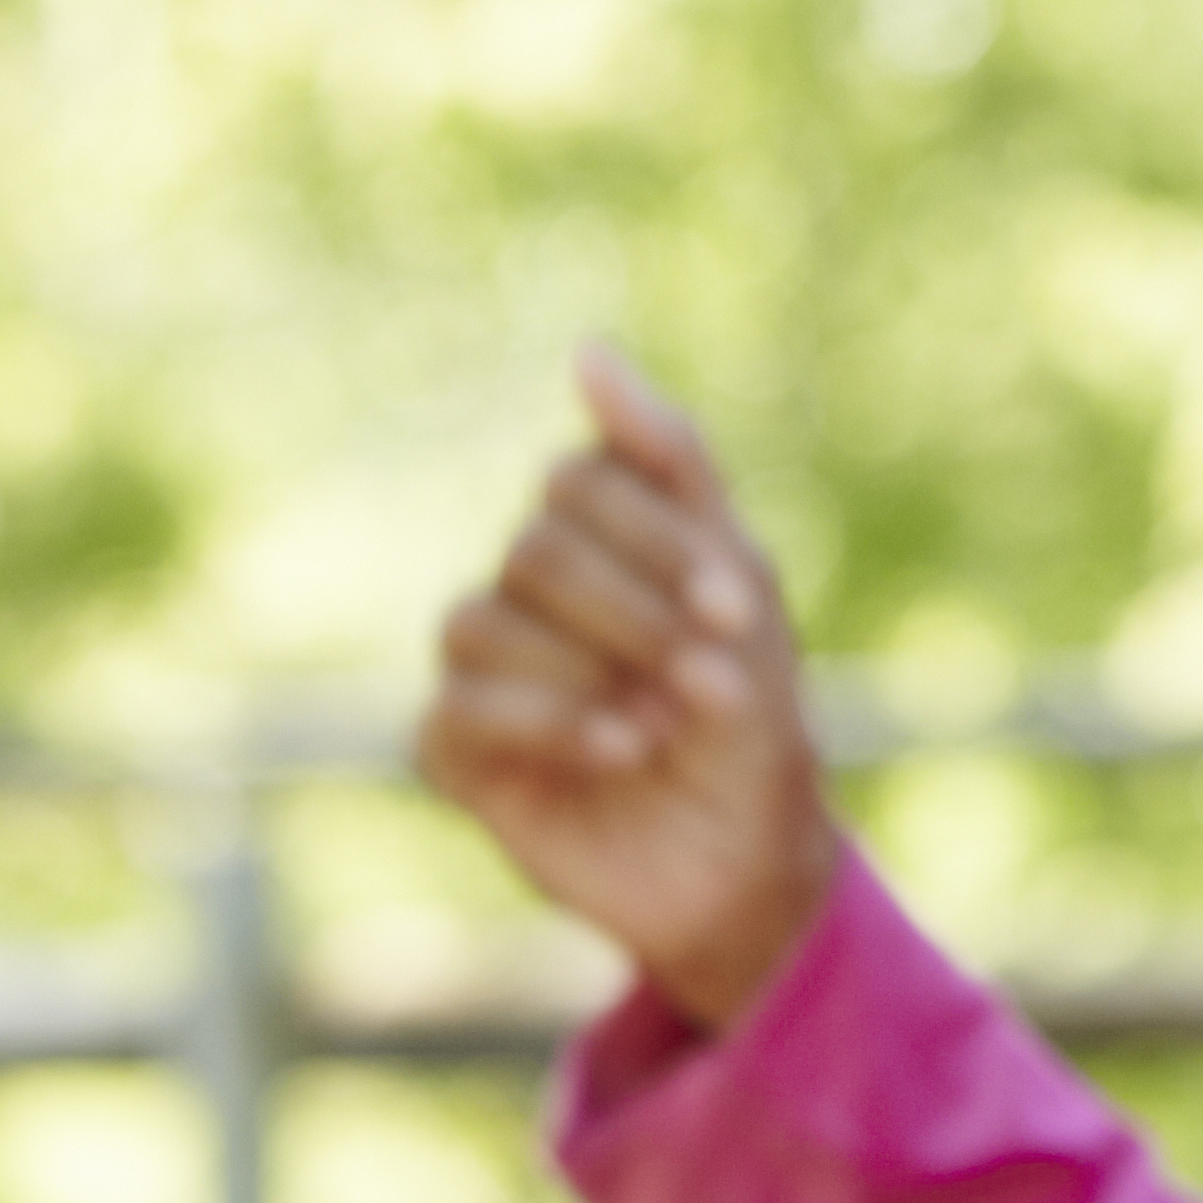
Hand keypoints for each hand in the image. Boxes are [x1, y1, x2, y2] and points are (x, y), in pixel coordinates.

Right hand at [411, 341, 836, 1024]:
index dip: (661, 542)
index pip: (581, 477)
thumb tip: (586, 350)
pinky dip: (553, 723)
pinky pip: (457, 705)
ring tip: (667, 725)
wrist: (746, 852)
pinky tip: (621, 750)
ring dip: (597, 672)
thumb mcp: (737, 576)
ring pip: (484, 618)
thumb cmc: (749, 711)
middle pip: (538, 547)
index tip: (737, 613)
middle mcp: (525, 585)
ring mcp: (482, 664)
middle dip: (639, 616)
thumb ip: (668, 459)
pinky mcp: (453, 746)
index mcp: (594, 530)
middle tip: (711, 682)